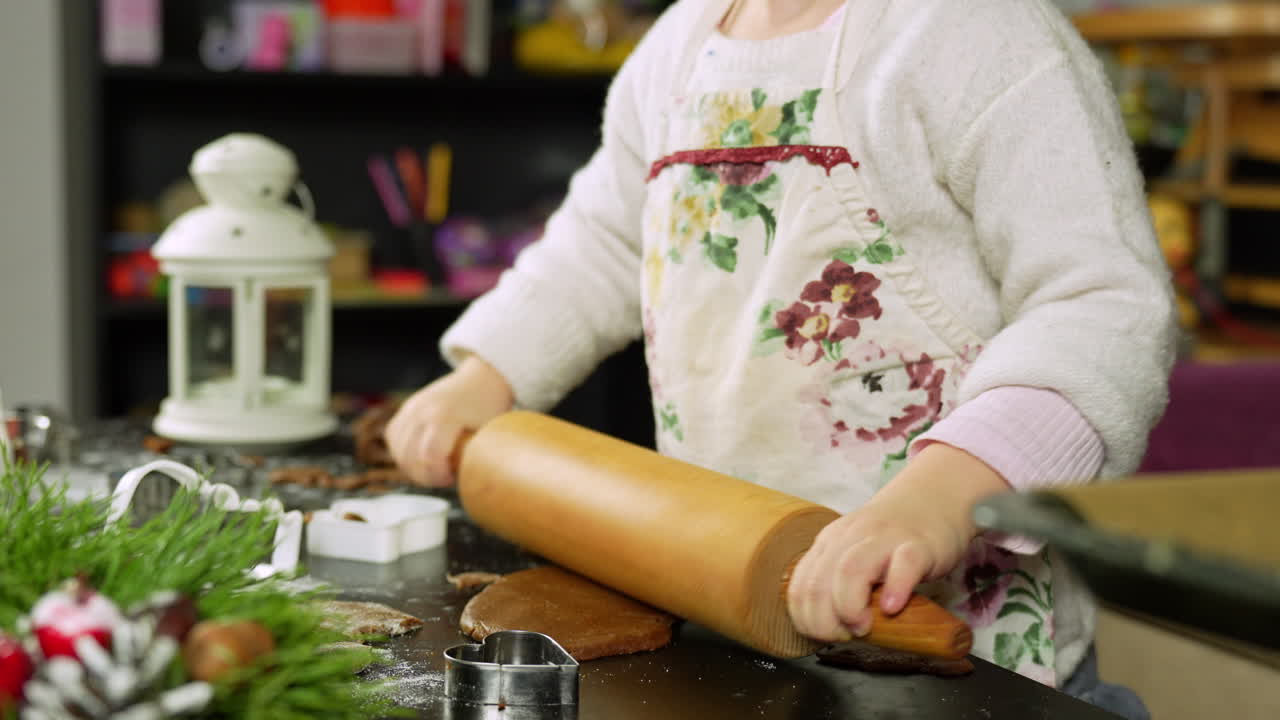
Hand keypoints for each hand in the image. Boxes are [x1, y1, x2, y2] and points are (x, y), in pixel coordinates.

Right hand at [384, 354, 514, 486]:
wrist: (482, 376)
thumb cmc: (489, 406)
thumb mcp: (488, 431)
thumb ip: (474, 455)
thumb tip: (468, 481)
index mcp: (444, 416)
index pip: (428, 456)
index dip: (437, 475)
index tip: (451, 478)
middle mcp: (422, 410)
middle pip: (409, 456)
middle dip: (424, 476)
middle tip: (442, 479)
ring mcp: (411, 407)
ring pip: (397, 449)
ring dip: (412, 467)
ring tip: (432, 470)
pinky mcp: (406, 408)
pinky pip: (393, 436)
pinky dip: (402, 452)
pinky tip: (419, 458)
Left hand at [786, 443, 1008, 641]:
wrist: (933, 499)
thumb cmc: (892, 540)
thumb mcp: (854, 554)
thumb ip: (837, 582)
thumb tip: (827, 628)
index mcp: (829, 543)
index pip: (800, 586)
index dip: (806, 619)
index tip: (825, 636)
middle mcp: (850, 538)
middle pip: (818, 582)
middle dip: (824, 621)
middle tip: (845, 636)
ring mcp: (884, 539)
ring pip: (850, 570)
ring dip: (848, 607)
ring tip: (862, 627)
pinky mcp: (918, 546)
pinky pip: (903, 566)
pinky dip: (895, 589)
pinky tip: (892, 608)